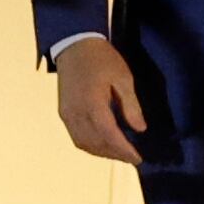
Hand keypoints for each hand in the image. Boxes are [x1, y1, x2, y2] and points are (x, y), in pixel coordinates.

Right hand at [56, 37, 145, 163]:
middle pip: (96, 144)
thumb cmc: (102, 59)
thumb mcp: (123, 77)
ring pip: (84, 144)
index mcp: (93, 103)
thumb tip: (140, 129)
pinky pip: (76, 138)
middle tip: (132, 158)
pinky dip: (90, 146)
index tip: (137, 158)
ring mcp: (67, 115)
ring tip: (119, 153)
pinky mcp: (63, 113)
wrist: (74, 45)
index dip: (124, 150)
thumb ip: (131, 105)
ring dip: (102, 153)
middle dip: (115, 154)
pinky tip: (102, 145)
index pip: (109, 135)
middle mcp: (77, 113)